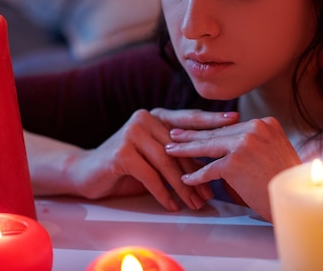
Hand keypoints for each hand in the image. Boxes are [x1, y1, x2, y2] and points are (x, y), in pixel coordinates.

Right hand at [63, 108, 238, 211]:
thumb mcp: (155, 154)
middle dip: (198, 172)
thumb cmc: (128, 164)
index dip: (212, 119)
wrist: (88, 171)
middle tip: (213, 193)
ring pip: (167, 163)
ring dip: (183, 188)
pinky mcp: (121, 152)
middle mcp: (146, 119)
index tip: (235, 118)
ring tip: (195, 204)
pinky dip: (163, 194)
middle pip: (181, 148)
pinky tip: (173, 205)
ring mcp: (132, 133)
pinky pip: (150, 176)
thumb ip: (177, 151)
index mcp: (158, 116)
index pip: (190, 118)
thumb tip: (213, 162)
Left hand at [165, 117, 300, 220]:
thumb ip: (255, 144)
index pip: (230, 127)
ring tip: (170, 150)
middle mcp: (255, 128)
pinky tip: (185, 179)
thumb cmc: (285, 181)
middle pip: (217, 133)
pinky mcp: (235, 162)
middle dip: (193, 135)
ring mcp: (244, 144)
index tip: (195, 130)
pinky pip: (209, 169)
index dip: (210, 130)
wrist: (297, 199)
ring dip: (186, 149)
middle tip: (174, 135)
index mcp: (265, 123)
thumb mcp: (275, 151)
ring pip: (208, 146)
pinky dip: (196, 175)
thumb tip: (232, 147)